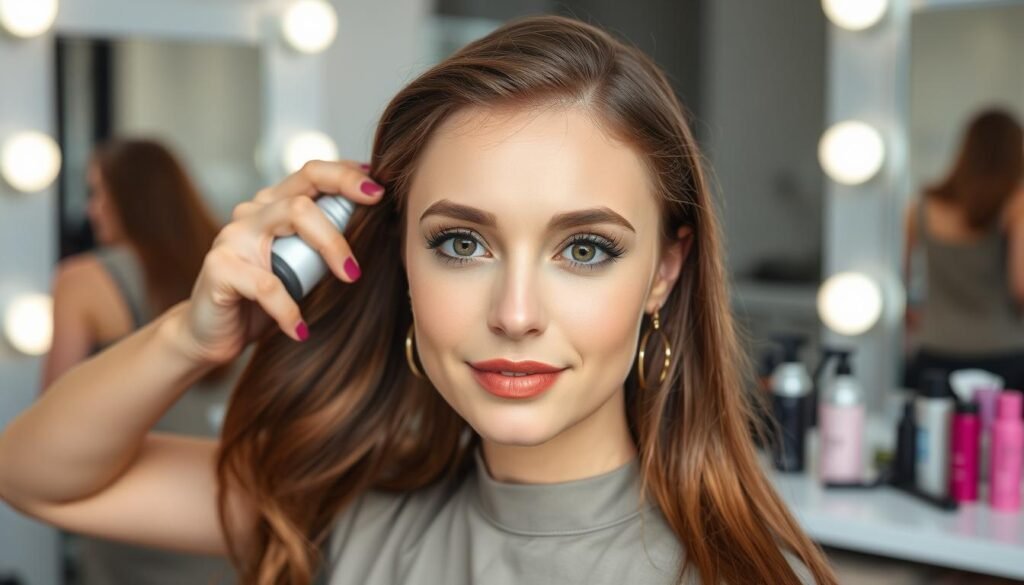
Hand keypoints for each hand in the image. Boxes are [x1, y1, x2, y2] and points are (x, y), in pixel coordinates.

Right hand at [173, 160, 384, 364]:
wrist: (213, 334)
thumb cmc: (264, 301)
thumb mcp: (303, 268)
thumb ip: (326, 246)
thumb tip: (380, 231)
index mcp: (275, 205)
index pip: (313, 174)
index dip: (347, 176)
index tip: (379, 192)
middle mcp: (253, 212)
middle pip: (305, 193)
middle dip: (344, 215)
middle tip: (364, 251)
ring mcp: (233, 235)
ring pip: (291, 217)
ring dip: (329, 248)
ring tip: (350, 278)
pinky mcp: (219, 267)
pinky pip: (267, 284)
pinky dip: (289, 309)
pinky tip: (300, 329)